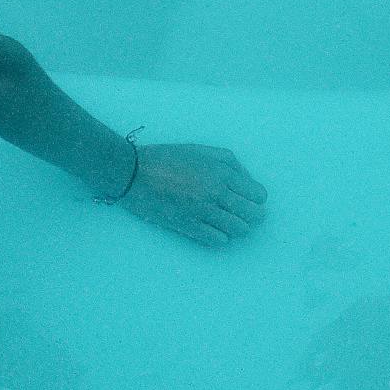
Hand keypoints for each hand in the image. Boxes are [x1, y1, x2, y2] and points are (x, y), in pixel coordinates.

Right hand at [117, 142, 266, 245]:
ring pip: (239, 230)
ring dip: (237, 227)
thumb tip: (248, 180)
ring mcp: (202, 211)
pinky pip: (218, 240)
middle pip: (253, 215)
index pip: (258, 195)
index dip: (255, 199)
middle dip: (251, 215)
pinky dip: (220, 236)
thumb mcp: (201, 150)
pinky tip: (211, 228)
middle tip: (240, 213)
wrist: (132, 172)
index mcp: (220, 171)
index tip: (246, 199)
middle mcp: (215, 192)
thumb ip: (230, 162)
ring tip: (225, 222)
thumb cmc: (166, 158)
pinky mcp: (188, 226)